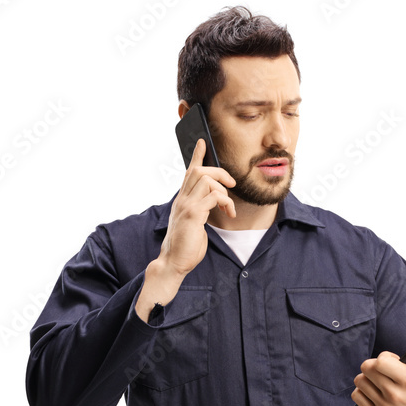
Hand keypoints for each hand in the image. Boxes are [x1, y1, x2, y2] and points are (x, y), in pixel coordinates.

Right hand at [158, 138, 236, 276]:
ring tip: (229, 207)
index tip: (203, 142)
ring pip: (207, 180)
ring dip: (224, 191)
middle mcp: (182, 200)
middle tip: (231, 185)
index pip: (188, 172)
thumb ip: (200, 210)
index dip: (197, 156)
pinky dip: (226, 202)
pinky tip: (229, 213)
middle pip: (199, 170)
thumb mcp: (194, 223)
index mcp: (182, 200)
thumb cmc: (186, 246)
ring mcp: (186, 206)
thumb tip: (213, 203)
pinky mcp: (193, 215)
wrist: (174, 262)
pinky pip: (214, 196)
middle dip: (219, 172)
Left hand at [350, 337, 405, 405]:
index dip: (384, 356)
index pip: (381, 362)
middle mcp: (395, 395)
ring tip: (379, 379)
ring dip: (367, 377)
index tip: (393, 360)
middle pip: (367, 368)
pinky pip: (357, 396)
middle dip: (374, 365)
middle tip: (384, 369)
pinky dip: (362, 390)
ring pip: (360, 381)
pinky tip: (374, 390)